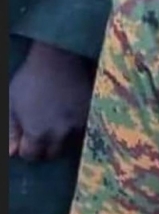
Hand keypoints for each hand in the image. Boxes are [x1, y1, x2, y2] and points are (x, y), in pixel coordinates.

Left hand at [9, 41, 94, 160]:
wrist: (60, 58)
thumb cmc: (30, 79)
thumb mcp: (12, 105)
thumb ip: (11, 131)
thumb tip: (13, 153)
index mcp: (38, 133)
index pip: (32, 155)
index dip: (26, 148)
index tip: (26, 138)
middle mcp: (61, 133)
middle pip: (53, 153)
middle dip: (45, 147)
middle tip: (41, 133)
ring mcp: (80, 123)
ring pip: (71, 141)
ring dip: (63, 137)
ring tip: (56, 122)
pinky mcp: (93, 112)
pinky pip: (84, 127)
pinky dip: (76, 125)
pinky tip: (69, 114)